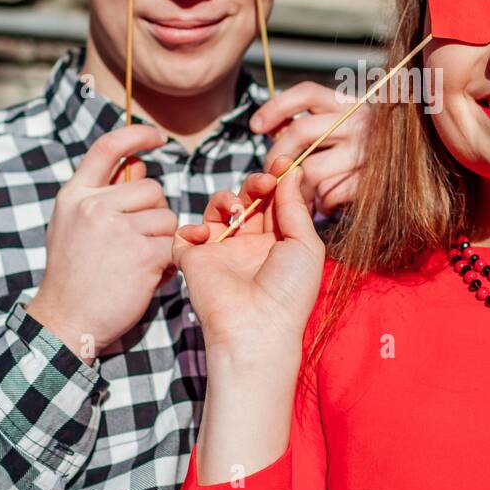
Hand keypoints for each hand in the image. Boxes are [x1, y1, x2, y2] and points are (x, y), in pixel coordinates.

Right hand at [27, 125, 177, 361]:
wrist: (65, 321)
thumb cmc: (73, 275)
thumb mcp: (73, 226)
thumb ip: (103, 195)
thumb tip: (140, 165)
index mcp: (75, 196)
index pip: (108, 147)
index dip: (136, 135)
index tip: (157, 137)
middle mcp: (94, 206)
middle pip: (152, 188)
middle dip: (154, 213)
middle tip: (137, 242)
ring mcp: (118, 229)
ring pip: (167, 217)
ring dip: (162, 240)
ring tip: (138, 261)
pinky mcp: (142, 254)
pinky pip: (173, 244)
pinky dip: (168, 262)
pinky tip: (148, 276)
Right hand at [172, 154, 325, 366]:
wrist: (257, 327)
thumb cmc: (289, 291)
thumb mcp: (305, 244)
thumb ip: (295, 206)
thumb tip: (292, 171)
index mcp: (278, 242)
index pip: (274, 202)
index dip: (276, 180)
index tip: (283, 162)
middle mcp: (249, 245)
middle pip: (247, 200)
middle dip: (255, 183)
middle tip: (263, 181)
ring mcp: (220, 253)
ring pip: (216, 210)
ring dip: (225, 200)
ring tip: (238, 212)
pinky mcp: (193, 261)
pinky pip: (184, 235)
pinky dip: (191, 228)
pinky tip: (207, 234)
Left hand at [250, 81, 368, 215]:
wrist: (411, 179)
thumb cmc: (362, 157)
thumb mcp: (340, 131)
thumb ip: (310, 127)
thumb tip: (272, 130)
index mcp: (349, 104)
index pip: (308, 93)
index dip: (277, 106)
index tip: (255, 126)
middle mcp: (361, 121)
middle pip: (301, 131)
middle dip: (276, 157)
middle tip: (270, 176)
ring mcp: (367, 151)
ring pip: (312, 169)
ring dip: (298, 188)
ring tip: (300, 197)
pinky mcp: (371, 181)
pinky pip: (330, 193)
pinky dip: (321, 204)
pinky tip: (325, 206)